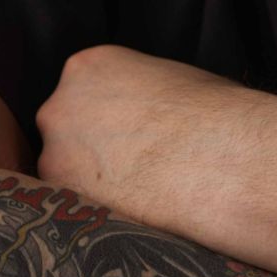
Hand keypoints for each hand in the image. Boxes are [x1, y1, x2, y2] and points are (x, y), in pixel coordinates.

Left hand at [36, 45, 241, 229]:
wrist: (220, 156)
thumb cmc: (213, 115)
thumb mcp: (174, 81)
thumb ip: (144, 93)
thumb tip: (149, 113)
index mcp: (90, 66)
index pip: (85, 92)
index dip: (109, 117)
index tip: (129, 134)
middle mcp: (61, 102)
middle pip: (66, 128)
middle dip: (91, 146)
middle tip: (128, 167)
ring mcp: (55, 148)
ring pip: (65, 168)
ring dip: (91, 181)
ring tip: (136, 193)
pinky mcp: (63, 193)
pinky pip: (72, 205)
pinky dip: (96, 209)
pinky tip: (130, 210)